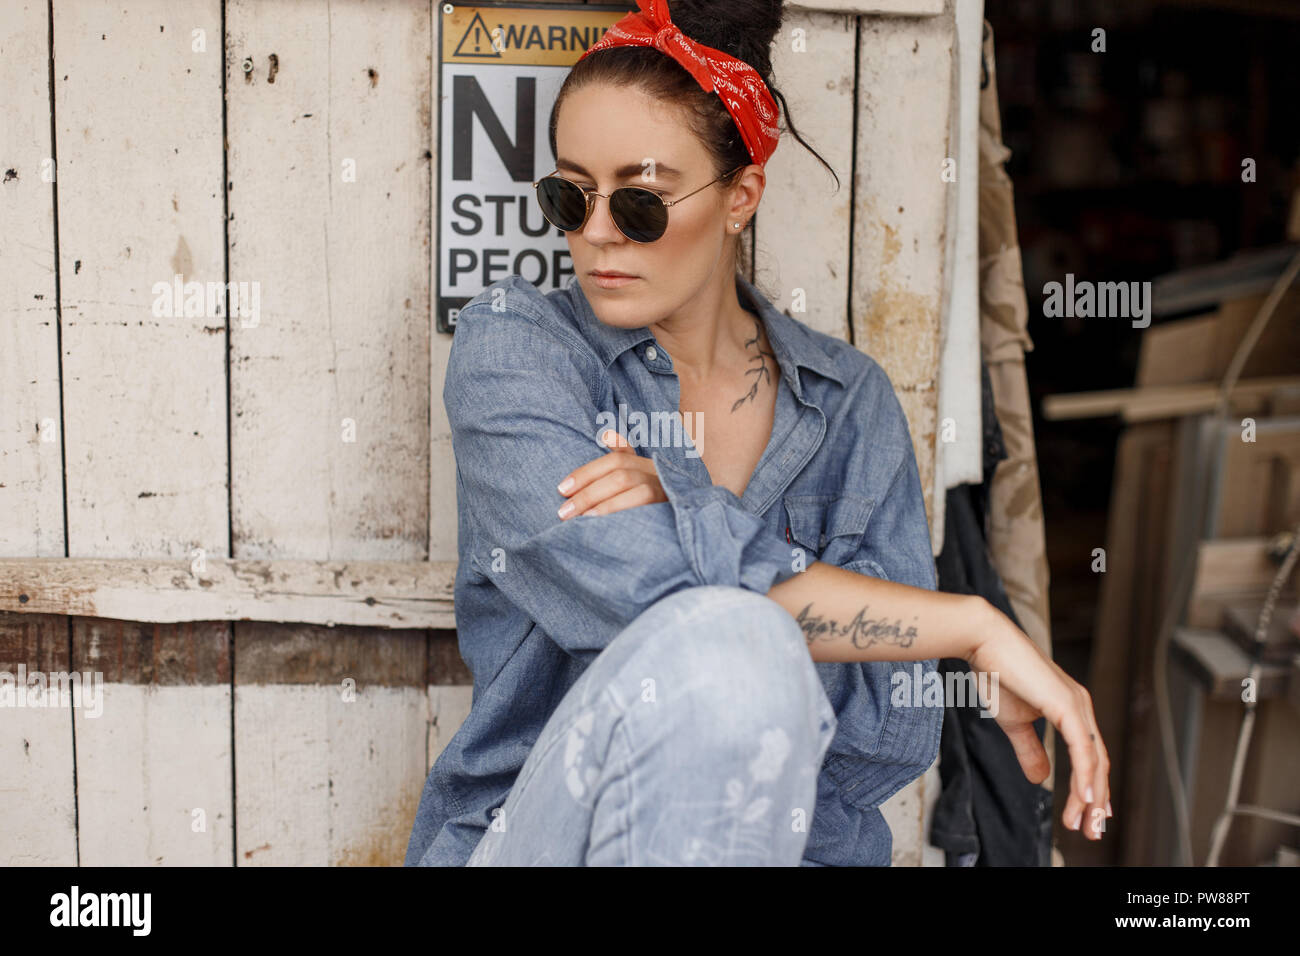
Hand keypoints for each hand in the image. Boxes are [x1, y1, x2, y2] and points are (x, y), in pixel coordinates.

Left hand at [556, 429, 667, 518]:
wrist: (690, 520)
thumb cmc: (656, 496)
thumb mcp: (640, 473)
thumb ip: (624, 453)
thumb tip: (606, 434)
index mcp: (647, 463)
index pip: (616, 460)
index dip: (586, 473)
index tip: (562, 488)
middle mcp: (659, 475)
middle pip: (622, 476)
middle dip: (589, 493)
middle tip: (564, 512)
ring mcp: (669, 494)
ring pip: (639, 493)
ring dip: (607, 507)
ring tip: (582, 520)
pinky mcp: (673, 513)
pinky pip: (650, 514)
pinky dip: (625, 518)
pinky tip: (604, 529)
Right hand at [966, 601, 1112, 841]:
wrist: (984, 643)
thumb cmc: (997, 675)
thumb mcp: (1014, 722)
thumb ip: (1030, 750)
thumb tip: (1042, 780)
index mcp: (1071, 710)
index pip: (1089, 757)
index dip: (1091, 788)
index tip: (1089, 816)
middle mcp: (1081, 707)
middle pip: (1099, 763)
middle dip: (1097, 801)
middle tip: (1092, 830)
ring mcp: (1077, 705)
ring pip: (1094, 762)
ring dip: (1091, 797)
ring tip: (1086, 823)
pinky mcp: (1067, 705)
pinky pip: (1083, 750)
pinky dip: (1086, 777)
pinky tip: (1085, 799)